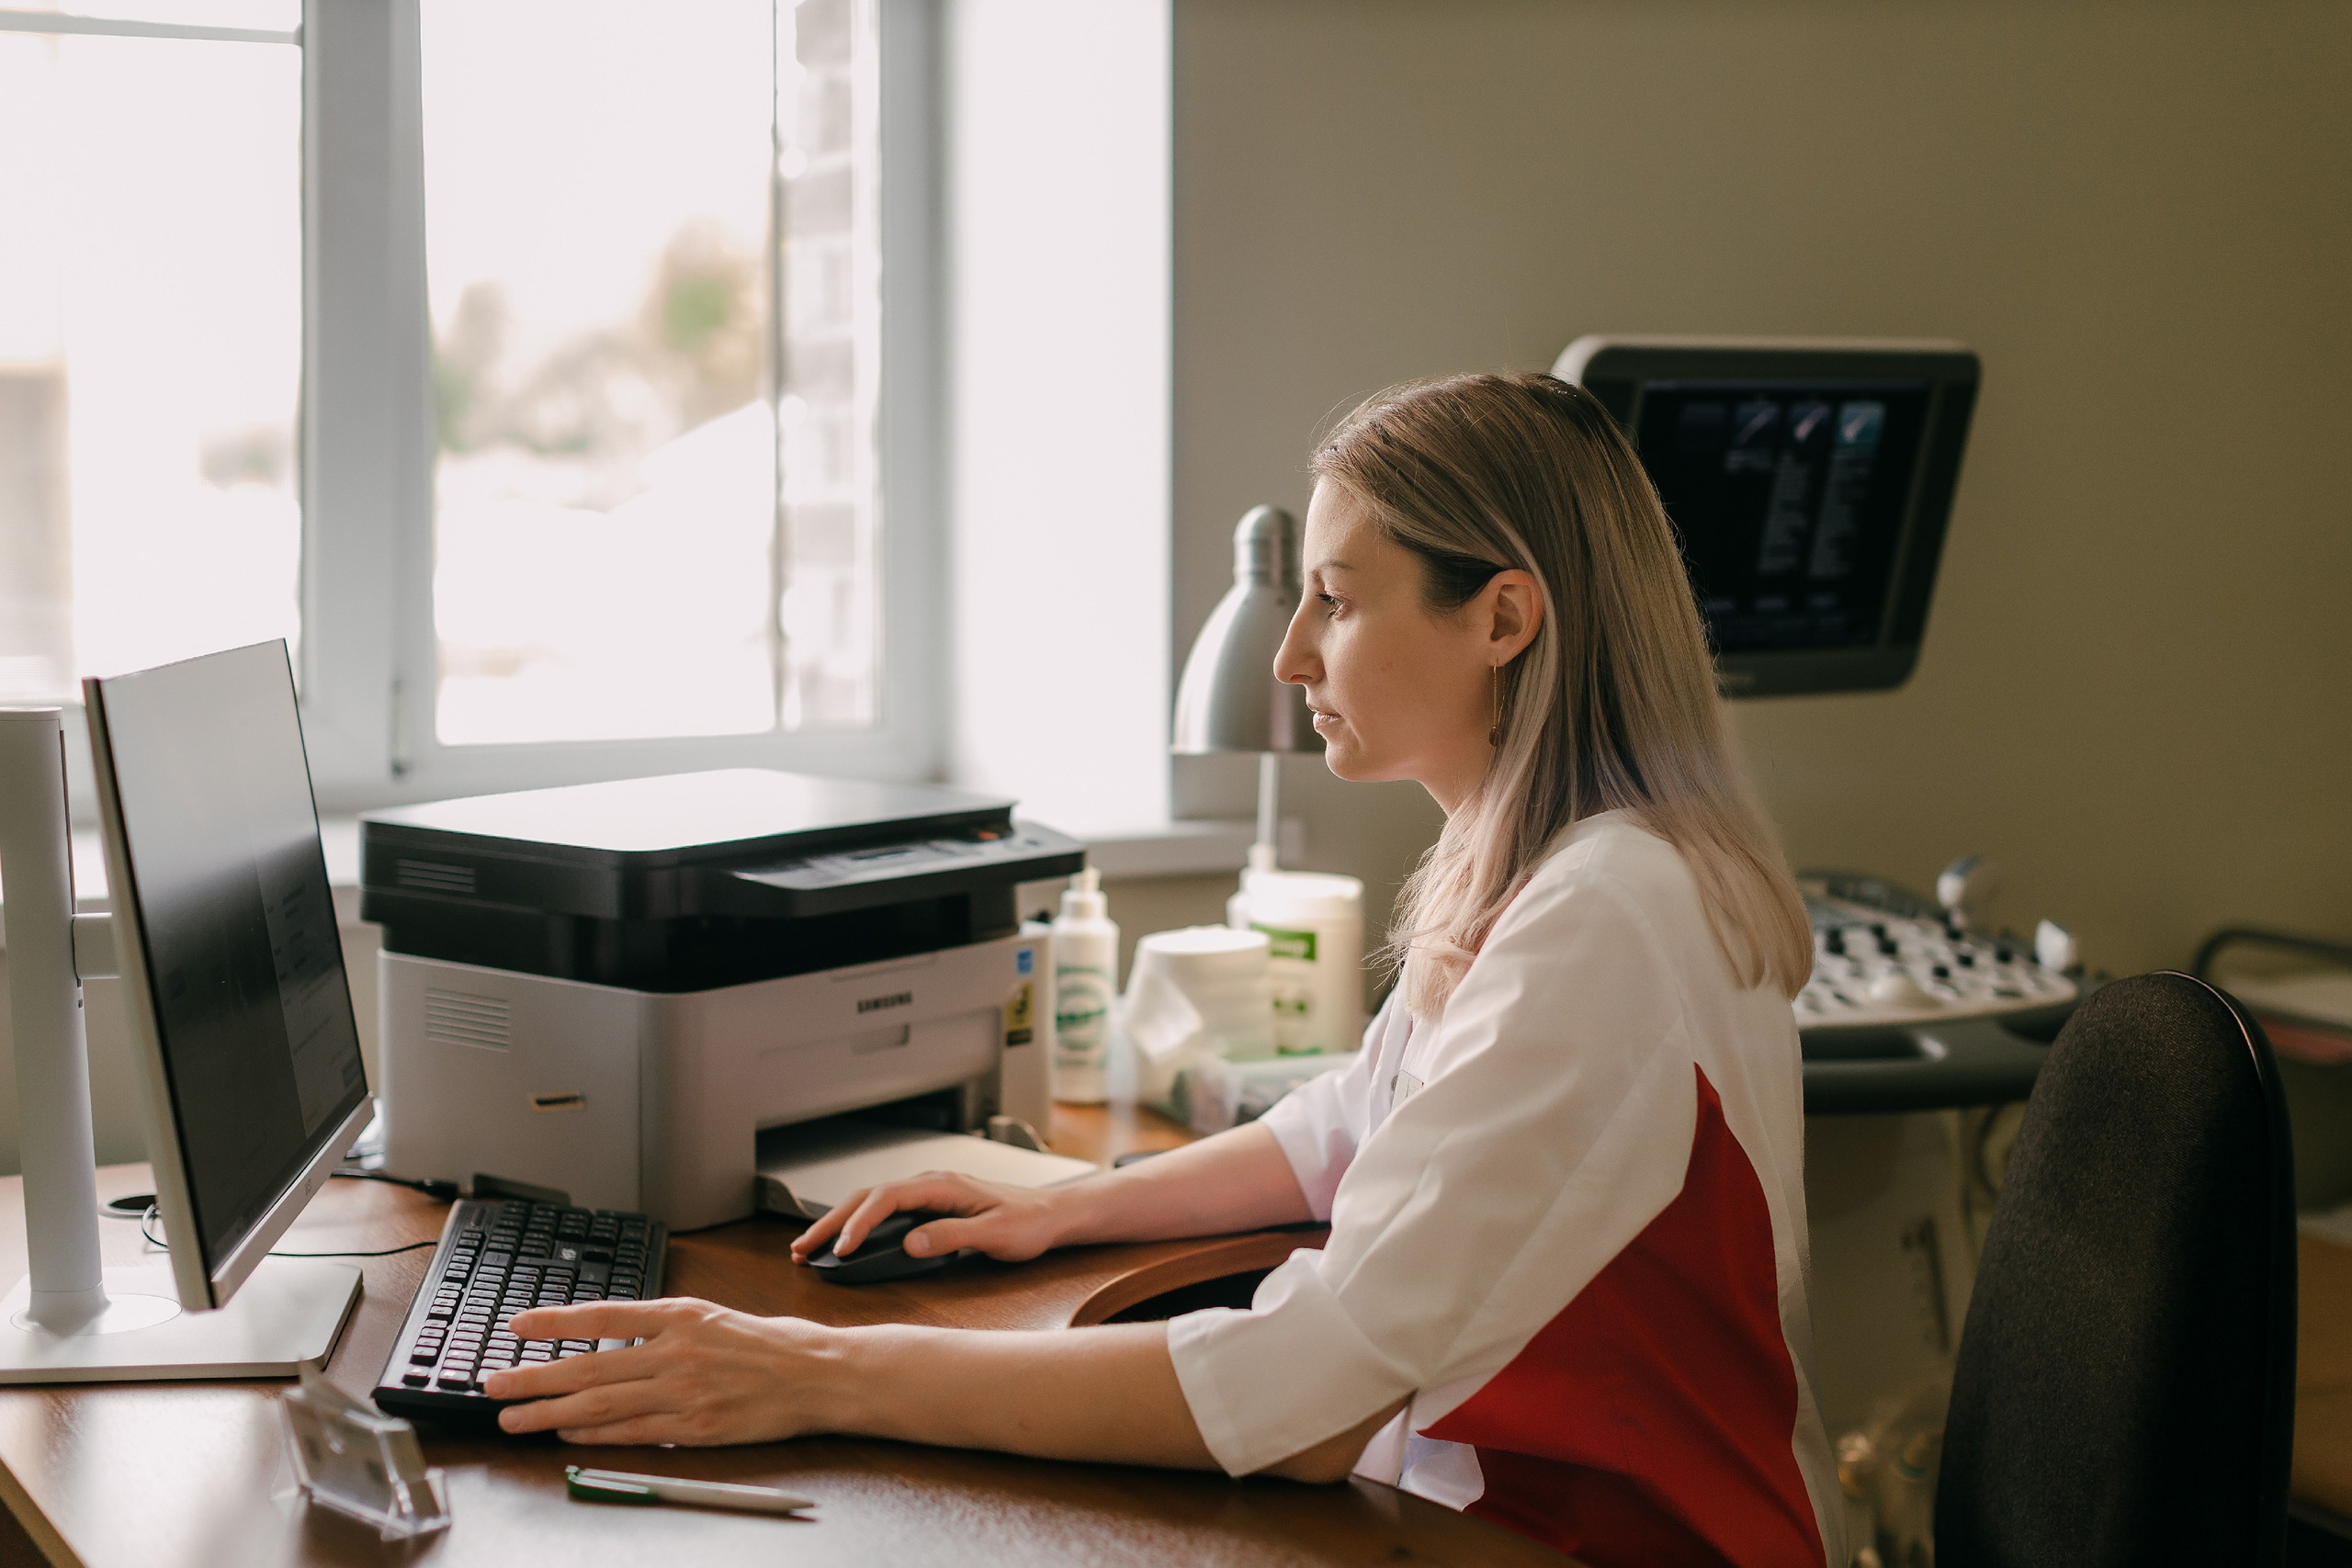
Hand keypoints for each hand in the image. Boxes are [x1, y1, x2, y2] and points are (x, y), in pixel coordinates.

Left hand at [484, 1298, 832, 1444]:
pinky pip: (634, 1431)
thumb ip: (663, 1327)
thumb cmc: (769, 1344)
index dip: (555, 1322)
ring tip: (515, 1419)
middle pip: (589, 1366)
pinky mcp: (695, 1427)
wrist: (818, 1374)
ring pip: (602, 1402)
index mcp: (680, 1314)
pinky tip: (567, 1432)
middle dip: (534, 1378)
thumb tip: (612, 1339)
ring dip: (551, 1413)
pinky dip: (595, 1433)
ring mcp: (684, 1391)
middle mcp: (677, 1350)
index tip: (518, 1327)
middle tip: (496, 1385)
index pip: (603, 1315)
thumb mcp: (713, 1316)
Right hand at [787, 1171, 1077, 1265]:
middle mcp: (931, 1185)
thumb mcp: (996, 1234)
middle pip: (868, 1197)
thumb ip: (954, 1236)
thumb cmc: (1030, 1223)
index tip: (841, 1248)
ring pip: (871, 1203)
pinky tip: (844, 1243)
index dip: (860, 1223)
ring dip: (839, 1224)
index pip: (887, 1198)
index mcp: (943, 1185)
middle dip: (831, 1222)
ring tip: (809, 1248)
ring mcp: (928, 1195)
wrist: (1053, 1216)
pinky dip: (858, 1226)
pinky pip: (884, 1213)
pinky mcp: (929, 1209)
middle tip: (801, 1248)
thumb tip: (910, 1242)